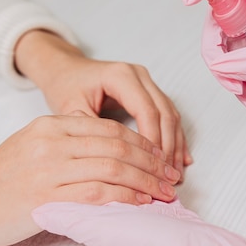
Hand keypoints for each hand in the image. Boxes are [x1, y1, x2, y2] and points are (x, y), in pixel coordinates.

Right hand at [0, 113, 179, 245]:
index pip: (110, 129)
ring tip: (164, 192)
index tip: (160, 158)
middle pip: (118, 145)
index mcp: (51, 125)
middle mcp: (52, 141)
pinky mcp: (46, 196)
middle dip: (152, 162)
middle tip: (170, 176)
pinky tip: (142, 203)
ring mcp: (49, 168)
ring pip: (113, 167)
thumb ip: (67, 146)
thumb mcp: (31, 148)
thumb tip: (109, 158)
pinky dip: (126, 197)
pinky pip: (98, 193)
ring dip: (146, 181)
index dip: (143, 143)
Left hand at [14, 30, 191, 175]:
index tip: (153, 169)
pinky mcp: (150, 92)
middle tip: (169, 177)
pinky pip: (169, 116)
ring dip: (176, 146)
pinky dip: (175, 139)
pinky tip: (181, 159)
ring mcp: (147, 82)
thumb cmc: (65, 86)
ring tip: (176, 174)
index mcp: (121, 76)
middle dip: (169, 148)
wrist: (65, 69)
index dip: (153, 142)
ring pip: (171, 115)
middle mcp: (139, 75)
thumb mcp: (71, 108)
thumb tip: (113, 161)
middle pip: (165, 113)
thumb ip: (92, 130)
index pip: (147, 111)